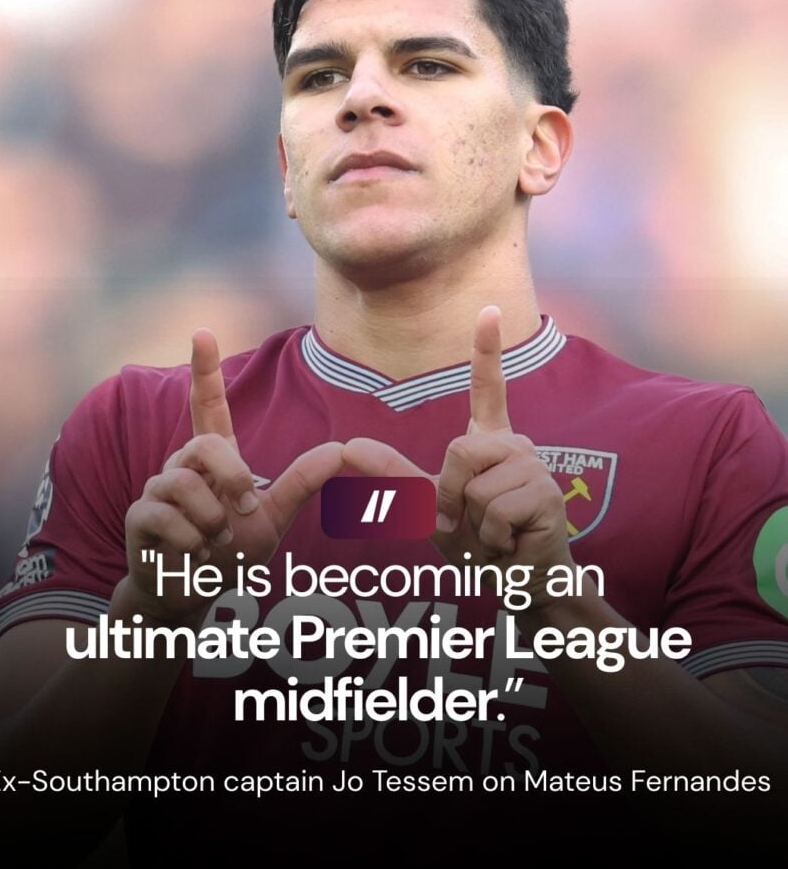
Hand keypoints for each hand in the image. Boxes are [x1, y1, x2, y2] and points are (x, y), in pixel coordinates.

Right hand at [120, 329, 342, 623]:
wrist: (193, 594)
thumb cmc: (230, 550)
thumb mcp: (273, 518)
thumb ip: (301, 483)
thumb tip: (340, 449)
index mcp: (214, 459)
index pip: (207, 405)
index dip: (205, 369)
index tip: (202, 332)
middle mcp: (182, 465)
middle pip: (206, 445)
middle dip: (232, 477)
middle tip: (245, 510)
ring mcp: (157, 489)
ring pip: (184, 484)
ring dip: (212, 520)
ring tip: (216, 541)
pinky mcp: (138, 516)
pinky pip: (165, 516)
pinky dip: (190, 540)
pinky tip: (194, 553)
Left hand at [342, 307, 571, 608]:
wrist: (517, 581)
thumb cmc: (478, 540)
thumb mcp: (428, 507)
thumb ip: (393, 476)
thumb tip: (345, 446)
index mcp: (490, 442)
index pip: (489, 389)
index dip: (487, 350)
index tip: (488, 310)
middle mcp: (516, 446)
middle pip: (457, 450)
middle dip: (450, 496)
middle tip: (472, 522)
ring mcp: (535, 468)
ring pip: (474, 484)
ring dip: (471, 523)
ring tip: (493, 532)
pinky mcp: (546, 495)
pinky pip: (492, 510)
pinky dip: (489, 538)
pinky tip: (509, 542)